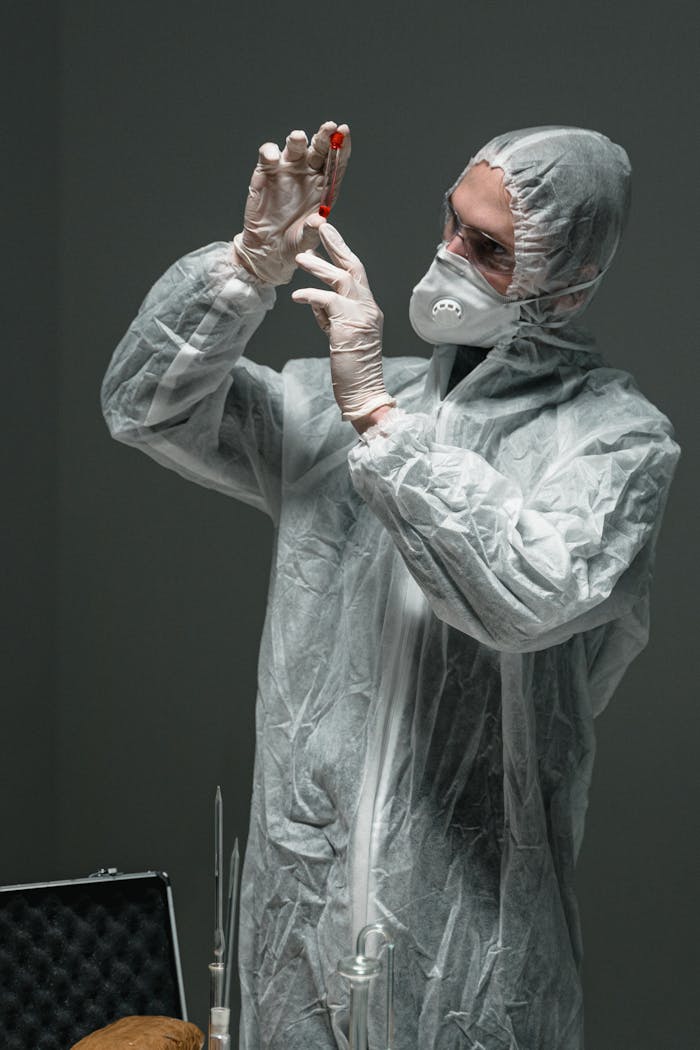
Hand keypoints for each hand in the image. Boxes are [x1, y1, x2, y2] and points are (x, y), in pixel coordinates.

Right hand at [232, 121, 350, 286]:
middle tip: (328, 127)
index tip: (344, 131)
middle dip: (324, 136)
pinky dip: (269, 152)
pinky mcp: (265, 172)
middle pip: (319, 149)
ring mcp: (287, 170)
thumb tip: (317, 222)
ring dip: (297, 140)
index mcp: (325, 186)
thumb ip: (312, 231)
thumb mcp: (305, 242)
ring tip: (298, 138)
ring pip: (295, 147)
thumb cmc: (293, 243)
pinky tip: (272, 157)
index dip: (342, 146)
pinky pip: (268, 156)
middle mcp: (308, 174)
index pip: (337, 162)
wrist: (268, 249)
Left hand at [292, 223, 395, 422]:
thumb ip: (331, 317)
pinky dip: (311, 294)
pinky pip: (327, 300)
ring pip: (342, 279)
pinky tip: (297, 296)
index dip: (342, 254)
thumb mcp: (340, 337)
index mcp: (368, 310)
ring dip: (320, 267)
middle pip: (354, 267)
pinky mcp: (349, 324)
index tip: (330, 239)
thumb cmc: (352, 370)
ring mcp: (361, 315)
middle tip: (322, 227)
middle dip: (337, 246)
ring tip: (301, 258)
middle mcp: (369, 308)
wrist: (363, 392)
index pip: (356, 275)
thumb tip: (315, 299)